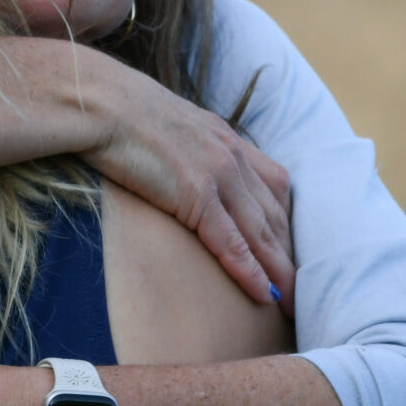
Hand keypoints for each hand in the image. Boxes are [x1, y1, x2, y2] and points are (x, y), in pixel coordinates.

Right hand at [83, 79, 294, 308]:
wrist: (100, 102)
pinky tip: (264, 293)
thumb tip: (180, 167)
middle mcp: (232, 156)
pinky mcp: (196, 193)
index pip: (275, 187)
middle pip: (276, 214)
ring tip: (295, 303)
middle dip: (293, 254)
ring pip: (262, 232)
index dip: (287, 223)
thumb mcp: (168, 127)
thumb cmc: (119, 114)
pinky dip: (250, 270)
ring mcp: (218, 174)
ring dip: (281, 271)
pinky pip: (230, 241)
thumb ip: (187, 148)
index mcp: (227, 139)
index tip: (293, 251)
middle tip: (305, 288)